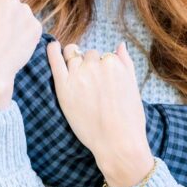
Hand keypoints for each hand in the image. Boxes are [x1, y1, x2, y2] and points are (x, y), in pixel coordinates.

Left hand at [47, 41, 150, 186]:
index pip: (104, 56)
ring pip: (73, 56)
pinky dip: (53, 51)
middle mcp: (96, 65)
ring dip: (74, 60)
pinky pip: (56, 61)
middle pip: (88, 55)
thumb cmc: (129, 119)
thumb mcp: (133, 86)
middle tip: (92, 85)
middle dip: (89, 65)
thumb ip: (126, 62)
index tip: (103, 81)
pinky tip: (52, 46)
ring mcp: (78, 75)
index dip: (103, 68)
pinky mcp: (64, 87)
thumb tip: (120, 44)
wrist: (118, 143)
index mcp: (113, 63)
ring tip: (76, 74)